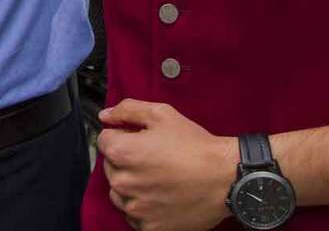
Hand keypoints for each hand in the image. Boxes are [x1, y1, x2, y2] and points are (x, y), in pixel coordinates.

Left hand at [96, 101, 233, 230]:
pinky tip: (161, 194)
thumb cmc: (195, 147)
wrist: (225, 179)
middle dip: (126, 159)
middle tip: (153, 156)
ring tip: (157, 176)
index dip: (122, 135)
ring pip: (119, 192)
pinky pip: (134, 215)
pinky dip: (143, 205)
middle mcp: (123, 183)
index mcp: (123, 153)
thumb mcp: (162, 114)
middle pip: (111, 167)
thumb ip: (128, 110)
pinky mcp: (149, 227)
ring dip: (131, 184)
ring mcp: (135, 208)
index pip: (104, 140)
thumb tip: (106, 115)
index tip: (139, 138)